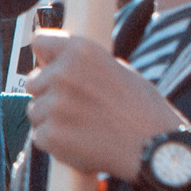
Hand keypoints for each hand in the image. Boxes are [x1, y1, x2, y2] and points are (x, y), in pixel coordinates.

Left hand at [24, 32, 184, 181]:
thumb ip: (84, 65)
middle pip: (33, 81)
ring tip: (83, 128)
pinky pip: (40, 137)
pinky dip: (55, 144)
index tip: (49, 66)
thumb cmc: (144, 110)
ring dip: (52, 120)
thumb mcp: (118, 69)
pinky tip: (81, 143)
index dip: (45, 57)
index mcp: (81, 51)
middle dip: (49, 94)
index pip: (39, 42)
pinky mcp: (51, 135)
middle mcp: (63, 73)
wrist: (157, 148)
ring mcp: (54, 105)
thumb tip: (58, 64)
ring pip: (36, 111)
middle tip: (76, 108)